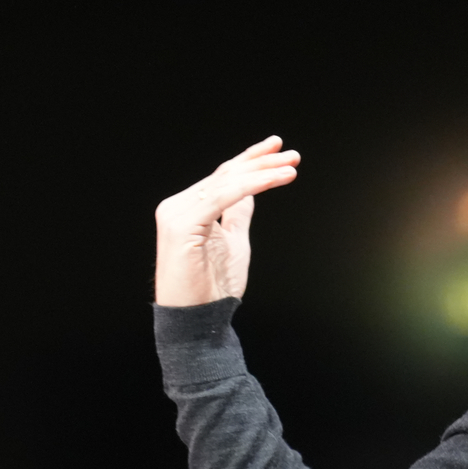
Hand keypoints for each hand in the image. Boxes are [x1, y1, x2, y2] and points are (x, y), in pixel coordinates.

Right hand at [153, 137, 300, 305]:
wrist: (197, 320)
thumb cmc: (212, 287)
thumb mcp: (233, 241)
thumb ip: (237, 214)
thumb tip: (250, 192)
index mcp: (188, 208)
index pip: (223, 176)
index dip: (251, 159)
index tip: (278, 148)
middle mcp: (177, 206)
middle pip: (225, 174)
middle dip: (261, 161)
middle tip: (292, 154)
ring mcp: (176, 213)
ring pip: (226, 182)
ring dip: (262, 171)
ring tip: (291, 166)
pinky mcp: (182, 224)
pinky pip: (223, 197)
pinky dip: (253, 185)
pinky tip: (276, 179)